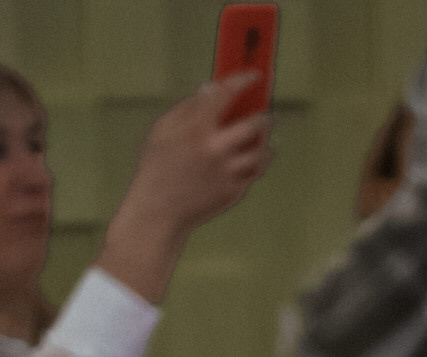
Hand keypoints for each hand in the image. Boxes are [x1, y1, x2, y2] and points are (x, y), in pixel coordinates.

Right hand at [124, 75, 271, 238]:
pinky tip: (254, 160)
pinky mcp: (234, 192)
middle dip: (266, 117)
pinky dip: (257, 164)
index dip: (244, 81)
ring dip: (265, 144)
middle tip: (269, 115)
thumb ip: (189, 107)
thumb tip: (211, 89)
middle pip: (256, 125)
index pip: (227, 94)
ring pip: (262, 152)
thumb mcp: (163, 129)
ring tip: (264, 140)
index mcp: (197, 126)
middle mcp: (217, 147)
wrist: (159, 210)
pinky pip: (254, 173)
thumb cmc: (157, 167)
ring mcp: (228, 172)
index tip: (255, 76)